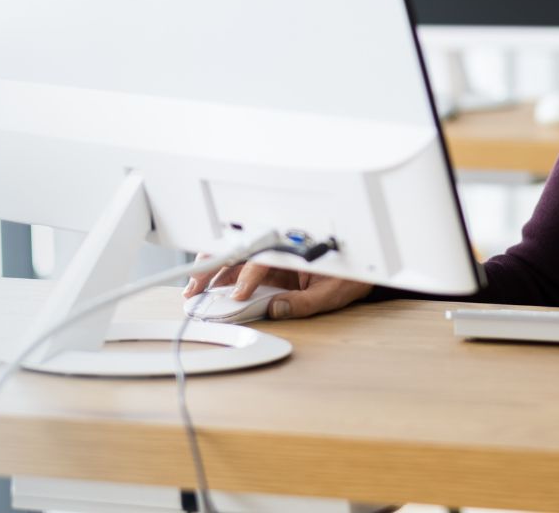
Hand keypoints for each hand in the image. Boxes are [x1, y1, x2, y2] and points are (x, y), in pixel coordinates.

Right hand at [183, 257, 372, 318]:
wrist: (364, 266)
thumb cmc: (351, 275)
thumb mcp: (331, 293)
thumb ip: (303, 303)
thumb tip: (275, 309)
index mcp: (295, 250)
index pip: (263, 261)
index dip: (247, 279)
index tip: (236, 296)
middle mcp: (281, 248)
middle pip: (241, 253)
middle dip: (214, 267)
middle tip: (194, 287)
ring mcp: (275, 255)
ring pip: (237, 258)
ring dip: (213, 270)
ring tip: (193, 287)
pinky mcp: (272, 264)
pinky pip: (243, 267)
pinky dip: (224, 275)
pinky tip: (209, 286)